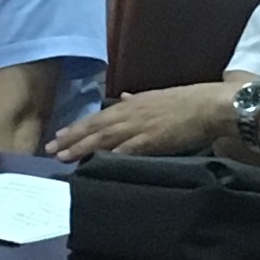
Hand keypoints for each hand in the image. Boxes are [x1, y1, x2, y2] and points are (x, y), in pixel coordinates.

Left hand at [46, 82, 232, 161]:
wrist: (208, 105)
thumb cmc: (187, 100)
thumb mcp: (156, 96)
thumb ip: (136, 99)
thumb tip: (121, 98)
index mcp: (132, 104)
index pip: (98, 117)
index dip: (78, 127)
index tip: (60, 136)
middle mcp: (130, 114)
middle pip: (95, 128)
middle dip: (72, 139)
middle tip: (50, 149)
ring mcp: (139, 127)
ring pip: (104, 139)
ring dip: (82, 148)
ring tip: (63, 157)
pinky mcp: (151, 140)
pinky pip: (125, 149)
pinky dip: (109, 156)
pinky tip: (95, 163)